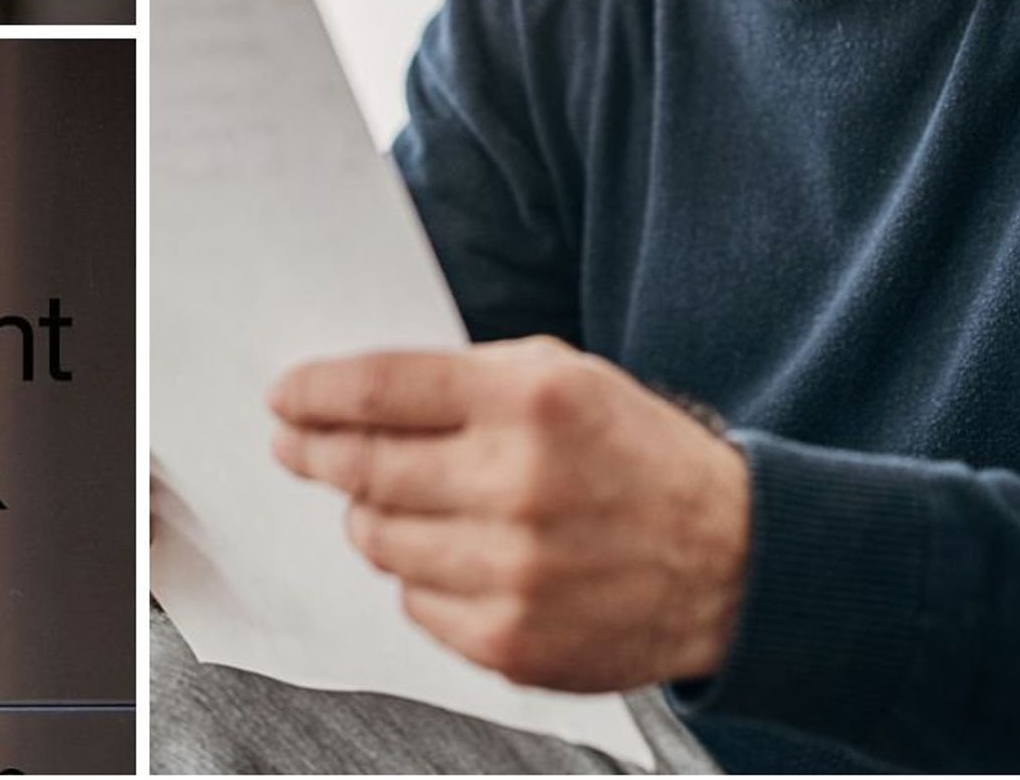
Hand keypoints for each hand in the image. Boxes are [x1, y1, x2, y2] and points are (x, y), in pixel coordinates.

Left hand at [269, 335, 748, 692]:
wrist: (735, 561)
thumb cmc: (634, 455)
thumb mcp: (562, 377)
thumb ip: (461, 380)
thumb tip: (350, 397)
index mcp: (529, 401)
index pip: (379, 390)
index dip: (315, 393)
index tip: (284, 398)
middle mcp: (518, 485)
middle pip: (364, 469)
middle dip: (316, 453)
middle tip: (297, 447)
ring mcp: (514, 572)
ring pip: (378, 540)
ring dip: (370, 517)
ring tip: (395, 502)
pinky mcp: (512, 642)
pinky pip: (414, 603)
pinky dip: (419, 576)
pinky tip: (455, 555)